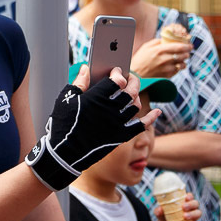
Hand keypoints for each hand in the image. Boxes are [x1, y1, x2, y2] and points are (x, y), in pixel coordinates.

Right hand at [25, 65, 157, 190]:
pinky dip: (150, 118)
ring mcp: (117, 123)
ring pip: (135, 105)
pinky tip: (157, 111)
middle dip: (132, 80)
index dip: (117, 73)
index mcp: (97, 97)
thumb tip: (87, 68)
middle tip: (129, 77)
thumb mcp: (66, 99)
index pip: (115, 80)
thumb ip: (80, 82)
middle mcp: (110, 109)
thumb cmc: (63, 123)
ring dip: (136, 96)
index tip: (116, 71)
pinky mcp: (121, 136)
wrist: (64, 152)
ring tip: (132, 92)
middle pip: (129, 90)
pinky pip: (141, 125)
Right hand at [131, 37, 189, 78]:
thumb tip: (166, 39)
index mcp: (159, 50)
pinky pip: (178, 71)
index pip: (178, 47)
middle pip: (183, 55)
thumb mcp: (146, 46)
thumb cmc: (140, 59)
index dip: (187, 46)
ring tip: (182, 59)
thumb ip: (157, 42)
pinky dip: (178, 67)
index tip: (190, 45)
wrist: (135, 74)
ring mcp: (166, 69)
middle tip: (187, 51)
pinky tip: (175, 65)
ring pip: (182, 64)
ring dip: (184, 61)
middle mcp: (164, 59)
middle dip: (187, 53)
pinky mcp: (167, 76)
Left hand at [153, 191, 202, 220]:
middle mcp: (190, 208)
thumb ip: (159, 212)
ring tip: (185, 216)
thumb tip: (159, 209)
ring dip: (193, 214)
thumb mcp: (161, 216)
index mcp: (183, 202)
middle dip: (191, 204)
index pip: (189, 196)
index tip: (186, 197)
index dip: (189, 196)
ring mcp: (193, 217)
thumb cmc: (166, 220)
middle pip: (195, 203)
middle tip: (183, 207)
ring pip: (198, 213)